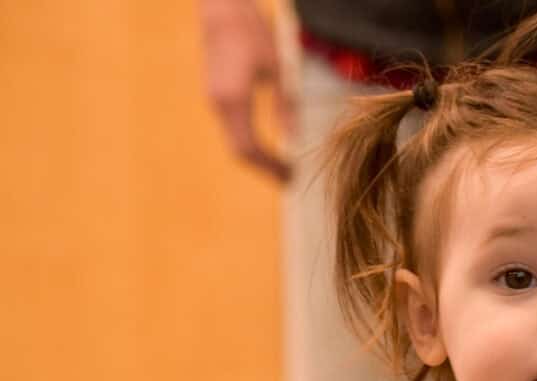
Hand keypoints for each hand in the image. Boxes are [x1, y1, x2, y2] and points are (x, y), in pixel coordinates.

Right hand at [200, 0, 293, 181]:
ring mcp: (215, 100)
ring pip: (233, 141)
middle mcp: (219, 104)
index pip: (251, 147)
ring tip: (281, 167)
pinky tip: (267, 147)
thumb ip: (285, 106)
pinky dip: (249, 143)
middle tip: (289, 179)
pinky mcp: (216, 95)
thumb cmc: (252, 32)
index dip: (271, 166)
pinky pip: (231, 129)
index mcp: (234, 99)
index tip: (291, 177)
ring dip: (257, 158)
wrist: (220, 9)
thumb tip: (294, 141)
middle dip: (264, 168)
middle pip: (239, 151)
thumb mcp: (277, 69)